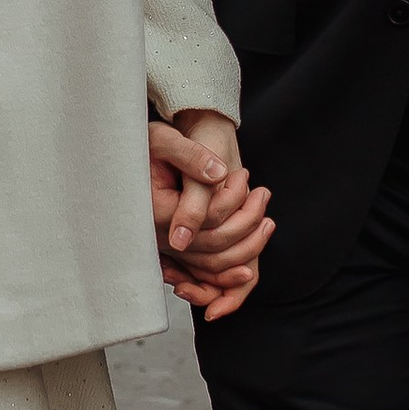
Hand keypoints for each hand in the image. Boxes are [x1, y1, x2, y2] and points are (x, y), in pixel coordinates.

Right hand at [149, 110, 273, 322]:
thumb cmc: (151, 144)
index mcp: (157, 209)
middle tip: (263, 193)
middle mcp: (161, 234)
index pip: (208, 217)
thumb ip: (191, 157)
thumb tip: (218, 174)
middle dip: (248, 222)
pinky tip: (253, 242)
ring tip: (267, 218)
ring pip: (215, 263)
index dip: (234, 198)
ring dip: (248, 245)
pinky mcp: (178, 249)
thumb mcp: (167, 140)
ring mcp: (170, 245)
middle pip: (215, 245)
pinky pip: (208, 268)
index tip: (243, 174)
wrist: (142, 154)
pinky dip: (233, 263)